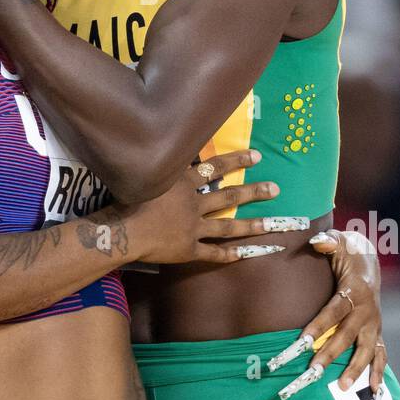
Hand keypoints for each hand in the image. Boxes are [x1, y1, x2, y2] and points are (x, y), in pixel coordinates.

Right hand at [131, 149, 304, 264]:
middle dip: (254, 192)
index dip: (236, 161)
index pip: (215, 168)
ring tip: (273, 224)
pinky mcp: (189, 250)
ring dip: (252, 224)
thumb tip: (167, 146)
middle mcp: (194, 204)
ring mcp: (193, 229)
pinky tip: (246, 253)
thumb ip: (161, 163)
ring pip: (228, 226)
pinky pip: (213, 253)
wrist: (124, 230)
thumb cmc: (128, 199)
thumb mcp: (146, 172)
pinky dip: (230, 254)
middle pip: (229, 196)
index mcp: (183, 183)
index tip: (257, 156)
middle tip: (276, 189)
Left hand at [270, 229, 385, 399]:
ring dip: (355, 369)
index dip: (319, 326)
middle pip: (348, 335)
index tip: (302, 341)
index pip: (334, 311)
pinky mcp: (377, 331)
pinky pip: (380, 354)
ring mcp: (374, 323)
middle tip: (313, 371)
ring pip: (366, 349)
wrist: (370, 260)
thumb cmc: (348, 251)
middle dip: (331, 354)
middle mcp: (367, 309)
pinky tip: (374, 391)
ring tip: (342, 387)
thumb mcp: (339, 241)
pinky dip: (378, 372)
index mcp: (355, 289)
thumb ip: (328, 242)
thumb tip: (318, 242)